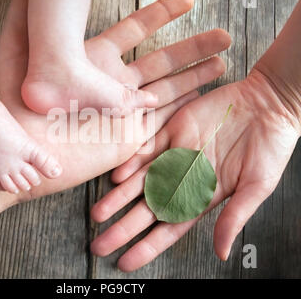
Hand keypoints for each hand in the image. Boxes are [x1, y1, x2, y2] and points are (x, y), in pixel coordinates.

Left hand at [0, 0, 229, 199]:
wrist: (16, 148)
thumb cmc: (9, 101)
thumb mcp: (15, 49)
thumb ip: (23, 12)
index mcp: (96, 61)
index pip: (137, 30)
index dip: (163, 15)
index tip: (188, 0)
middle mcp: (114, 84)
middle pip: (163, 60)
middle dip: (193, 48)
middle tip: (223, 36)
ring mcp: (123, 112)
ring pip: (169, 90)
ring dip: (195, 78)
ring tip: (223, 65)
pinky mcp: (127, 138)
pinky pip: (161, 123)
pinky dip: (182, 112)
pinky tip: (201, 102)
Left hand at [90, 69, 299, 271]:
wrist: (266, 104)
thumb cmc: (269, 147)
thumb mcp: (256, 186)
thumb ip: (234, 217)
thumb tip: (221, 253)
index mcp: (202, 196)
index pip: (168, 228)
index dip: (146, 247)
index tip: (126, 262)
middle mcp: (182, 179)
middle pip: (147, 209)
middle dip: (123, 228)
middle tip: (99, 245)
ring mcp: (174, 155)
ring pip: (140, 181)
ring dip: (118, 197)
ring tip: (97, 213)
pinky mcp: (171, 131)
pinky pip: (146, 149)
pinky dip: (131, 162)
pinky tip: (115, 176)